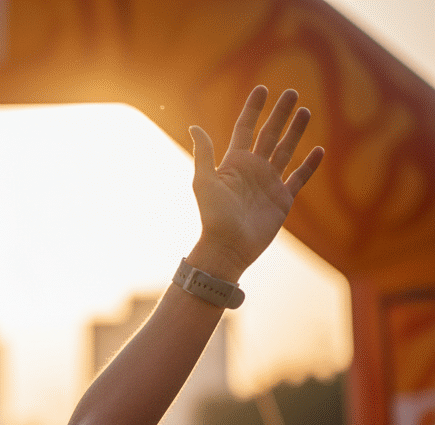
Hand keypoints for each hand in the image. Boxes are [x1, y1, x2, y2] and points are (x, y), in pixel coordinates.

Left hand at [188, 86, 324, 278]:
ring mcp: (269, 183)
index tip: (262, 89)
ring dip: (296, 131)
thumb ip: (204, 153)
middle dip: (280, 114)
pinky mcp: (283, 199)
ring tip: (306, 110)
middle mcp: (253, 169)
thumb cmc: (213, 215)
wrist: (228, 247)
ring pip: (286, 150)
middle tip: (293, 92)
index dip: (253, 109)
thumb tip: (194, 126)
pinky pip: (299, 178)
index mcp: (234, 163)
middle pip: (269, 134)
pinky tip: (319, 150)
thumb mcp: (204, 180)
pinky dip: (310, 165)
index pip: (245, 128)